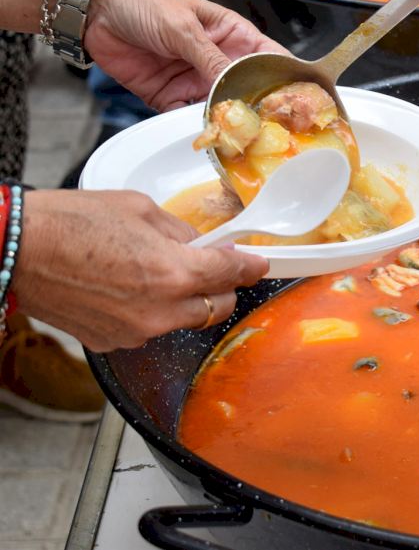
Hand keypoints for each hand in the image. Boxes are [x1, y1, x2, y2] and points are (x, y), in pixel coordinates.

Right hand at [11, 190, 268, 351]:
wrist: (15, 250)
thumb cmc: (70, 222)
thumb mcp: (140, 209)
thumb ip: (181, 232)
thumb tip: (206, 244)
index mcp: (174, 273)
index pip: (232, 274)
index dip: (251, 267)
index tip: (258, 264)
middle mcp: (160, 311)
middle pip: (217, 306)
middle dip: (219, 286)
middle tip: (208, 265)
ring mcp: (135, 332)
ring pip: (184, 321)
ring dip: (185, 300)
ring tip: (157, 273)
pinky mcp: (111, 343)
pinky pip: (149, 330)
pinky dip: (151, 312)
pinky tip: (128, 289)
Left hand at [85, 0, 288, 111]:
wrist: (93, 9)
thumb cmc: (142, 1)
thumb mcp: (183, 27)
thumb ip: (210, 59)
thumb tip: (235, 87)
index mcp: (231, 35)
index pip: (268, 58)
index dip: (284, 77)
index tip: (295, 99)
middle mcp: (217, 59)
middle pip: (246, 89)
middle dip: (254, 107)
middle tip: (264, 126)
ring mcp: (194, 79)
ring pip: (218, 107)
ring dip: (223, 120)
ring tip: (231, 133)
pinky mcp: (169, 95)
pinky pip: (185, 116)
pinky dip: (190, 125)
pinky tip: (199, 131)